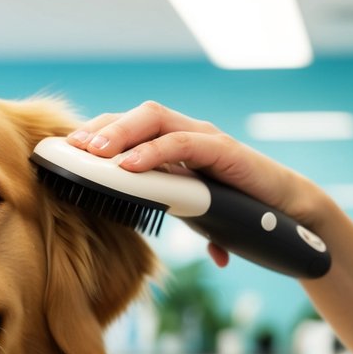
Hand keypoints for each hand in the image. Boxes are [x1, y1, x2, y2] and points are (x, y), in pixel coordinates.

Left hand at [68, 101, 334, 236]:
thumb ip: (161, 210)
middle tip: (72, 148)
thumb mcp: (186, 210)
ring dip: (121, 133)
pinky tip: (130, 168)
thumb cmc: (237, 212)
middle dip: (101, 128)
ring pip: (155, 119)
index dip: (95, 135)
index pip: (127, 128)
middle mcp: (187, 134)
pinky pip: (183, 144)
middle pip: (136, 115)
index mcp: (173, 145)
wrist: (288, 216)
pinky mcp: (224, 150)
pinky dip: (154, 152)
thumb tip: (128, 238)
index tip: (64, 152)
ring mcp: (206, 138)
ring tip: (94, 153)